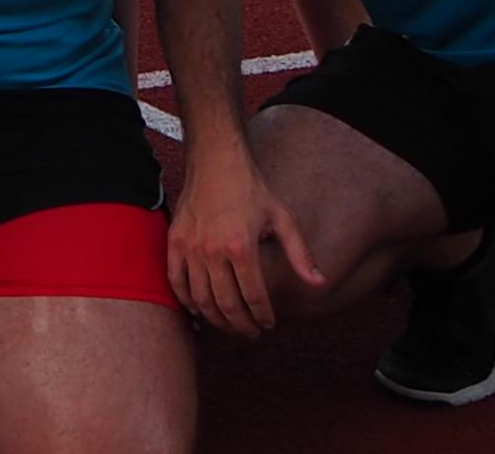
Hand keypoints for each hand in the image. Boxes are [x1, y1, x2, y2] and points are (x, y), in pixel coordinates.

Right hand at [165, 137, 322, 335]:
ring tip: (230, 326)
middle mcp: (212, 251)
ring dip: (216, 319)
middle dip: (241, 325)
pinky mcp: (174, 242)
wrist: (215, 162)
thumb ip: (300, 254)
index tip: (268, 325)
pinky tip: (199, 311)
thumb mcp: (283, 218)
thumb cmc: (251, 189)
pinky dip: (187, 302)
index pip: (254, 296)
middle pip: (226, 304)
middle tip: (251, 333)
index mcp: (242, 247)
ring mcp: (190, 248)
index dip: (263, 316)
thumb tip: (319, 283)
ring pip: (201, 299)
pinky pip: (176, 282)